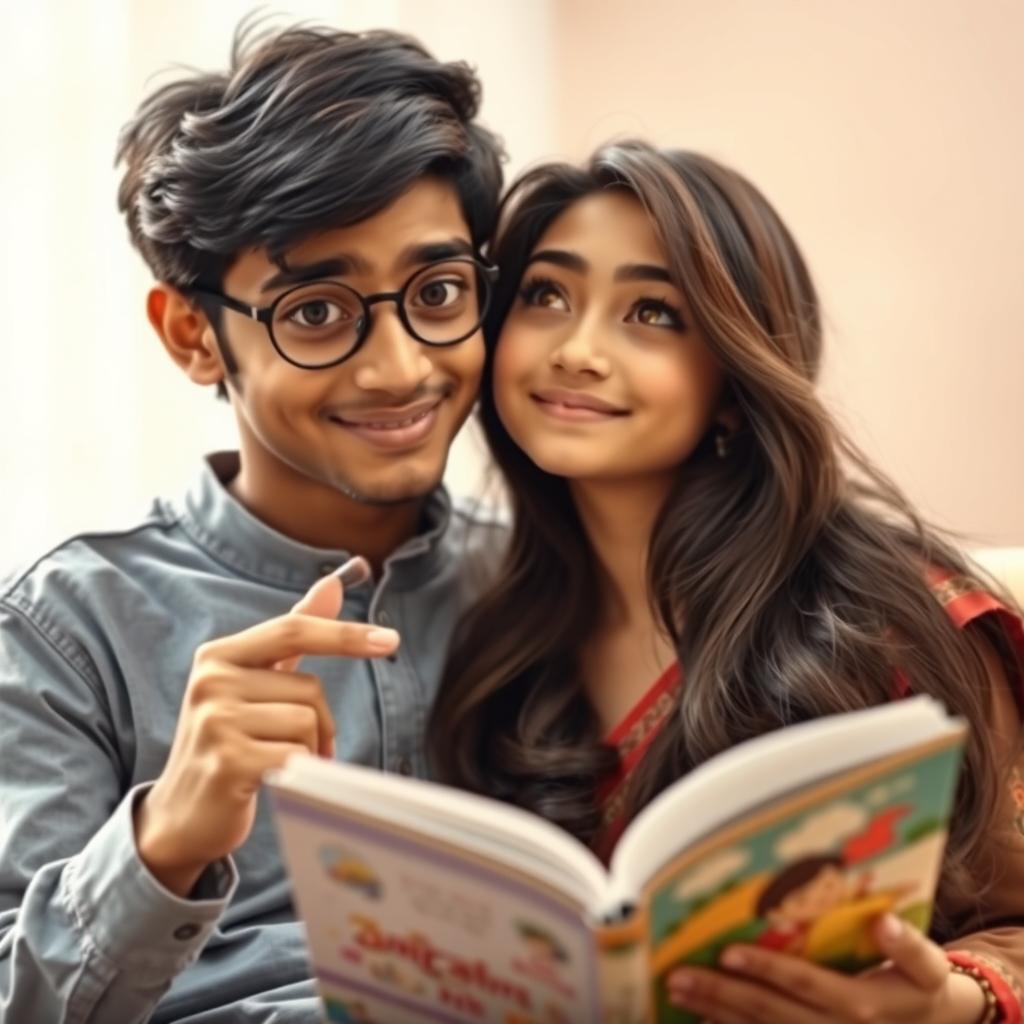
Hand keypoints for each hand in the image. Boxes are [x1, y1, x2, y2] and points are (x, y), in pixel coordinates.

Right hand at [134, 558, 395, 895]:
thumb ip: (293, 637)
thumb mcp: (254, 684)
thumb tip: (333, 584)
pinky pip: (298, 755)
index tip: (391, 640)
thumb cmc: (227, 744)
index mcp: (219, 655)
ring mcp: (216, 720)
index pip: (294, 630)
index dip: (345, 634)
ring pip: (307, 723)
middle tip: (297, 747)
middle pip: (310, 688)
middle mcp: (211, 680)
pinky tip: (274, 780)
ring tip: (278, 764)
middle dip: (319, 722)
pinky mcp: (228, 761)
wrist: (180, 817)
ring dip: (309, 750)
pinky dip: (300, 771)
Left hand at [666, 914, 987, 1023]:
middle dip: (723, 995)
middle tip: (678, 975)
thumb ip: (907, 945)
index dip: (768, 970)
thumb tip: (884, 920)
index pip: (808, 986)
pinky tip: (700, 1019)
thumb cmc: (919, 985)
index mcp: (863, 1005)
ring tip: (677, 992)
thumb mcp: (925, 965)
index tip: (729, 951)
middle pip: (773, 1015)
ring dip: (715, 1014)